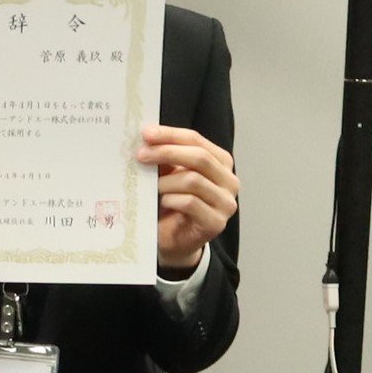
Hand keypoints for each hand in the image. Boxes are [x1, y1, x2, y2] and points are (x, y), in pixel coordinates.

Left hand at [140, 125, 236, 274]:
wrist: (173, 239)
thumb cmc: (171, 202)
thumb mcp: (168, 174)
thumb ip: (165, 156)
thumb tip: (147, 136)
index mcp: (221, 162)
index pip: (197, 140)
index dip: (170, 135)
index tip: (146, 133)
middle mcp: (230, 181)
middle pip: (200, 158)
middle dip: (166, 153)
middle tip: (141, 155)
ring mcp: (226, 203)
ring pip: (193, 180)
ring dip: (165, 182)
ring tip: (152, 188)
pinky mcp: (216, 223)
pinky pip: (190, 203)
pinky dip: (171, 199)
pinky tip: (163, 203)